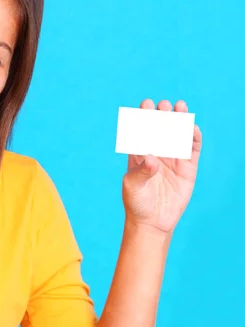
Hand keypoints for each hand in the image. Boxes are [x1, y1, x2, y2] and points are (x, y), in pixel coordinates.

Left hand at [122, 99, 201, 234]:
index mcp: (140, 152)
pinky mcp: (188, 168)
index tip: (147, 104)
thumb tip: (152, 159)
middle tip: (165, 105)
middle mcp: (157, 151)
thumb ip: (141, 172)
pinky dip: (194, 138)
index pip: (142, 129)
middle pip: (161, 128)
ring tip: (180, 106)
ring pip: (178, 135)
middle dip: (163, 114)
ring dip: (180, 120)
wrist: (152, 222)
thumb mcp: (132, 186)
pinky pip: (192, 149)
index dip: (144, 115)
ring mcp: (173, 158)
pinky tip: (193, 128)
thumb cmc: (136, 202)